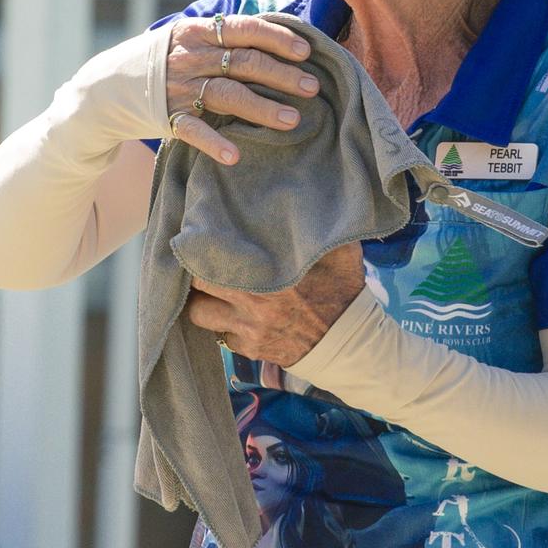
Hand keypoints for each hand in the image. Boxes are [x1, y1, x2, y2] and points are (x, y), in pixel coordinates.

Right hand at [166, 14, 318, 163]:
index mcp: (200, 31)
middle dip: (281, 75)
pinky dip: (213, 143)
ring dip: (261, 108)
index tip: (306, 52)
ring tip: (292, 120)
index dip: (277, 38)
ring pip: (227, 94)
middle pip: (243, 63)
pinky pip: (193, 130)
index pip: (245, 28)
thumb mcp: (194, 37)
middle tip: (312, 87)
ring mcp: (179, 88)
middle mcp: (190, 57)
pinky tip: (234, 155)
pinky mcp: (169, 116)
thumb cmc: (171, 59)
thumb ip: (230, 38)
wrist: (111, 85)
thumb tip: (284, 38)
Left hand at [186, 242, 364, 366]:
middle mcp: (252, 304)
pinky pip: (222, 335)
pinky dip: (225, 324)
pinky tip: (237, 313)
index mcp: (269, 276)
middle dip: (196, 272)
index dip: (202, 247)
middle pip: (197, 285)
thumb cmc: (343, 291)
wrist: (351, 342)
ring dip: (203, 301)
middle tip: (202, 262)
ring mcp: (248, 330)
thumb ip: (318, 226)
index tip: (204, 236)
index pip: (212, 258)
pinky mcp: (251, 350)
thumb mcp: (340, 251)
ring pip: (200, 314)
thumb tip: (304, 197)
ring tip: (211, 289)